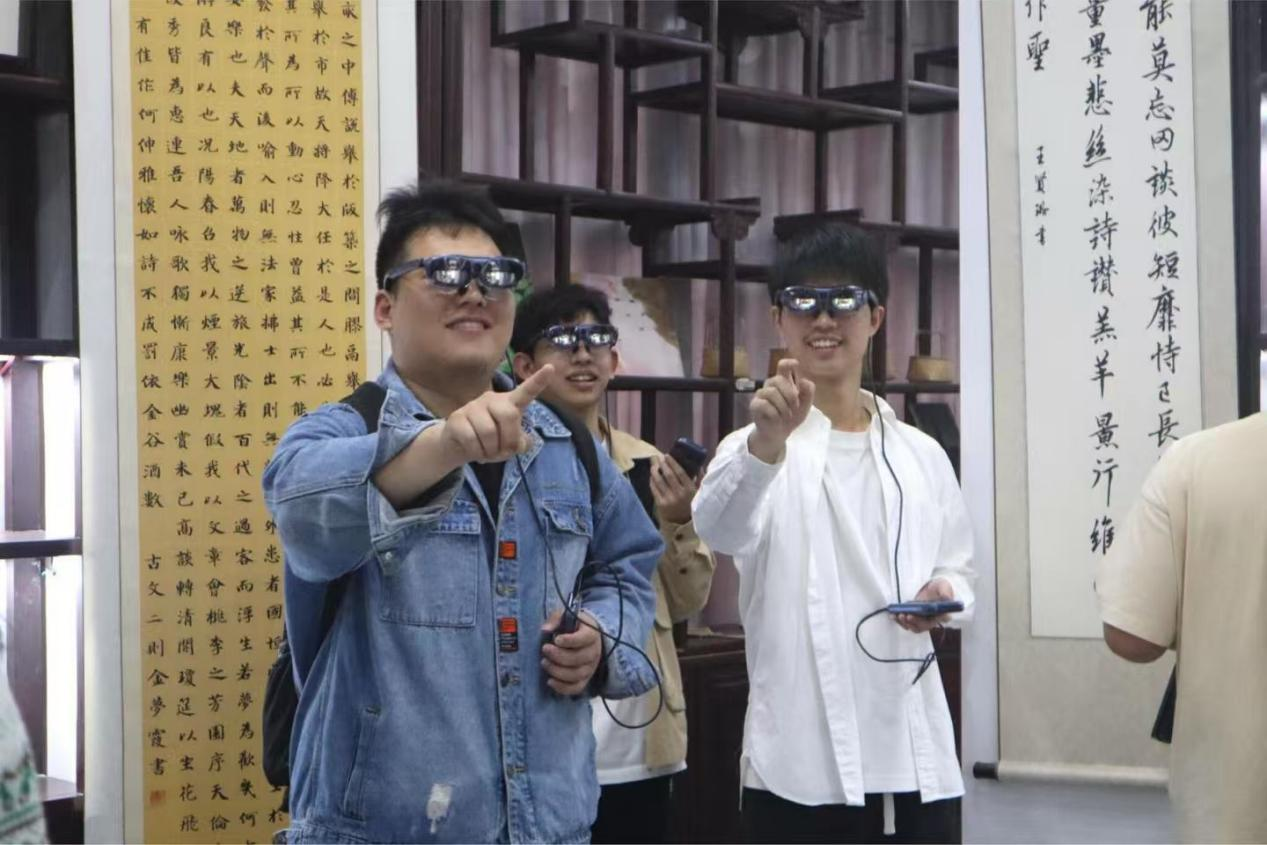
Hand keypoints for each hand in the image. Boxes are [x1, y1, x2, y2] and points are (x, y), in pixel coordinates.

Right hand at [437, 365, 554, 464]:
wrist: (458, 444)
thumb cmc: (490, 441)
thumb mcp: (509, 444)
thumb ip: (520, 443)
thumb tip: (521, 443)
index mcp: (509, 403)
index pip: (526, 391)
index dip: (538, 381)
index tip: (550, 368)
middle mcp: (492, 400)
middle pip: (509, 415)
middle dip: (508, 439)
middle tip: (503, 452)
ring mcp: (473, 406)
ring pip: (489, 432)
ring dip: (491, 450)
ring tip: (487, 451)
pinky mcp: (457, 417)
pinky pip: (471, 439)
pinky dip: (476, 452)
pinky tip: (474, 450)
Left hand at [541, 609, 602, 695]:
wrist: (585, 637)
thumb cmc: (572, 626)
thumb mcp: (565, 616)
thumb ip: (555, 619)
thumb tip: (545, 629)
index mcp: (591, 634)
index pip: (584, 638)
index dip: (569, 640)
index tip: (556, 639)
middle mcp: (594, 652)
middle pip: (579, 658)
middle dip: (559, 656)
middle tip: (545, 649)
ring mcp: (590, 668)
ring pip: (577, 674)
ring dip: (558, 671)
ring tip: (544, 663)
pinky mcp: (585, 680)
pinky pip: (576, 688)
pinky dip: (562, 687)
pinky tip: (550, 681)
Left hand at [650, 454, 696, 523]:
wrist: (684, 523)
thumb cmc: (691, 504)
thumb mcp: (698, 492)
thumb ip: (698, 478)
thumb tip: (698, 464)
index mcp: (690, 489)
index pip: (680, 472)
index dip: (672, 463)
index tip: (667, 455)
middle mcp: (679, 493)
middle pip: (668, 475)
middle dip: (662, 464)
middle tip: (658, 457)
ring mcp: (669, 499)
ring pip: (659, 481)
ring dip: (655, 471)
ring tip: (653, 465)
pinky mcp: (661, 504)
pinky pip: (654, 490)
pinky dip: (652, 481)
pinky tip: (652, 476)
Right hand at [748, 358, 814, 462]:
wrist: (780, 433)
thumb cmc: (792, 416)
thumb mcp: (805, 405)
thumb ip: (808, 392)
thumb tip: (803, 380)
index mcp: (784, 382)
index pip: (783, 366)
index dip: (788, 363)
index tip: (795, 364)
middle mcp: (771, 385)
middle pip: (778, 379)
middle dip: (790, 395)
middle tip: (795, 407)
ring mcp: (761, 394)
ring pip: (771, 392)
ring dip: (783, 407)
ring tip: (787, 416)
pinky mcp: (755, 405)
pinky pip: (764, 404)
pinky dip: (775, 413)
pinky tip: (777, 419)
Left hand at [894, 578, 954, 633]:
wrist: (934, 587)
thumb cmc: (941, 588)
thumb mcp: (944, 587)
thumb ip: (946, 593)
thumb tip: (946, 598)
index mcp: (943, 615)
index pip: (933, 623)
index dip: (923, 622)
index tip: (912, 616)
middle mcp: (933, 620)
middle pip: (922, 627)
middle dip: (912, 622)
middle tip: (904, 616)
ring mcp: (923, 620)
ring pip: (913, 626)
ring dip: (904, 622)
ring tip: (898, 615)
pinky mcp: (915, 618)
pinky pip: (907, 622)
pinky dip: (900, 620)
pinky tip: (893, 615)